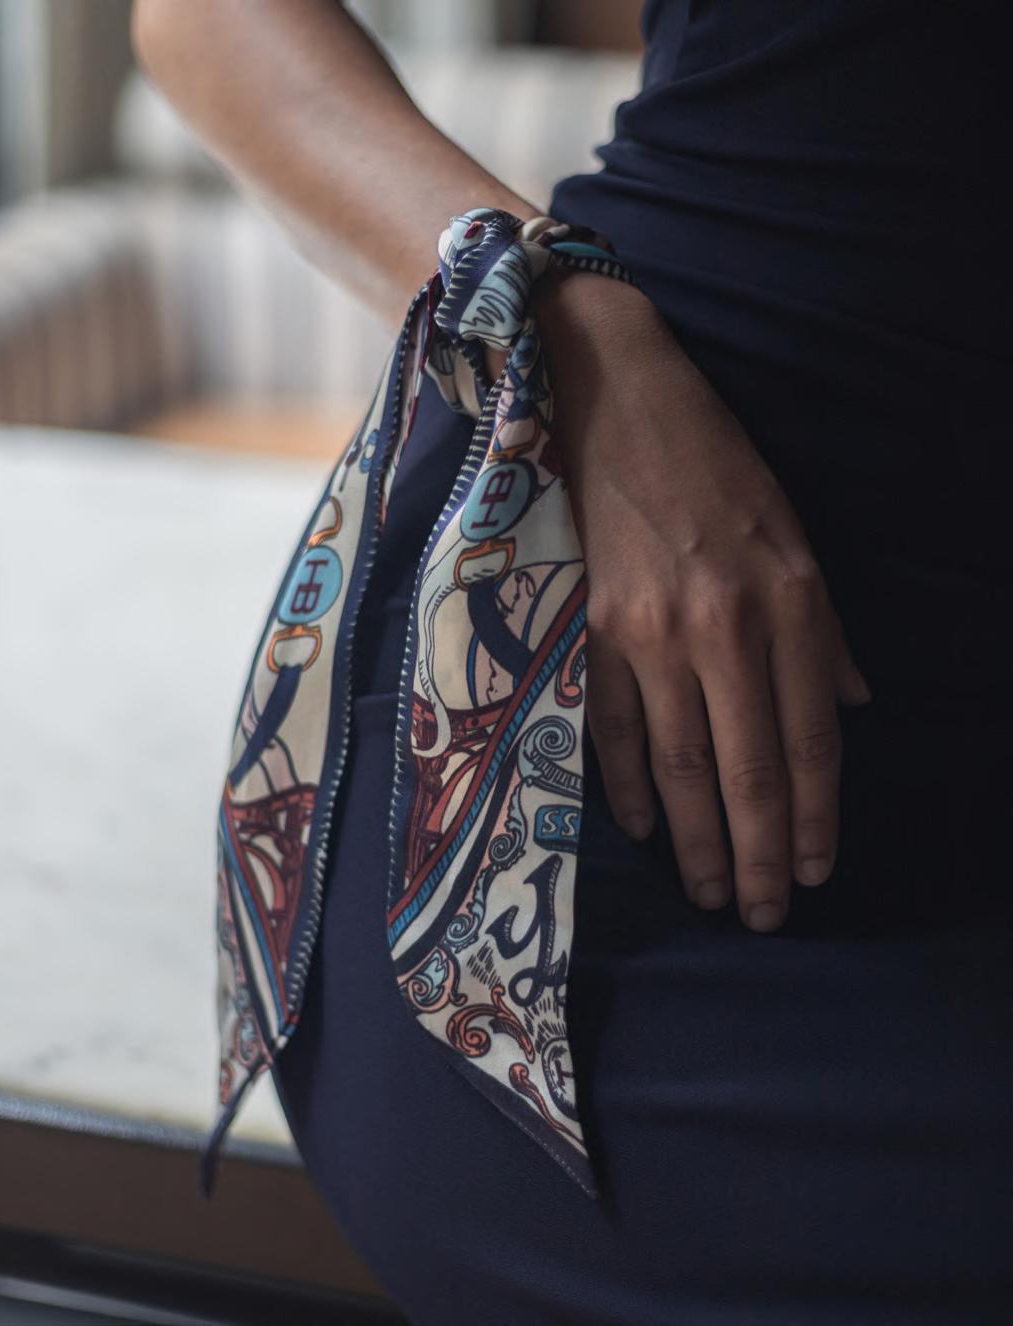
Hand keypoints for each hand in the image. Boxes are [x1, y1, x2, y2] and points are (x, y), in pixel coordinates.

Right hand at [532, 271, 871, 933]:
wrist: (614, 399)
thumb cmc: (714, 463)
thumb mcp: (793, 532)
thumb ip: (823, 628)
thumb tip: (850, 705)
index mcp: (786, 600)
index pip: (809, 738)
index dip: (812, 815)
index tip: (813, 870)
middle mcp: (722, 627)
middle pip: (744, 770)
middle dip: (756, 855)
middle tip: (763, 915)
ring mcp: (649, 634)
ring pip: (680, 766)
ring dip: (696, 841)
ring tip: (710, 893)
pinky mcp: (590, 631)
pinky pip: (612, 730)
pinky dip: (629, 787)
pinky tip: (643, 828)